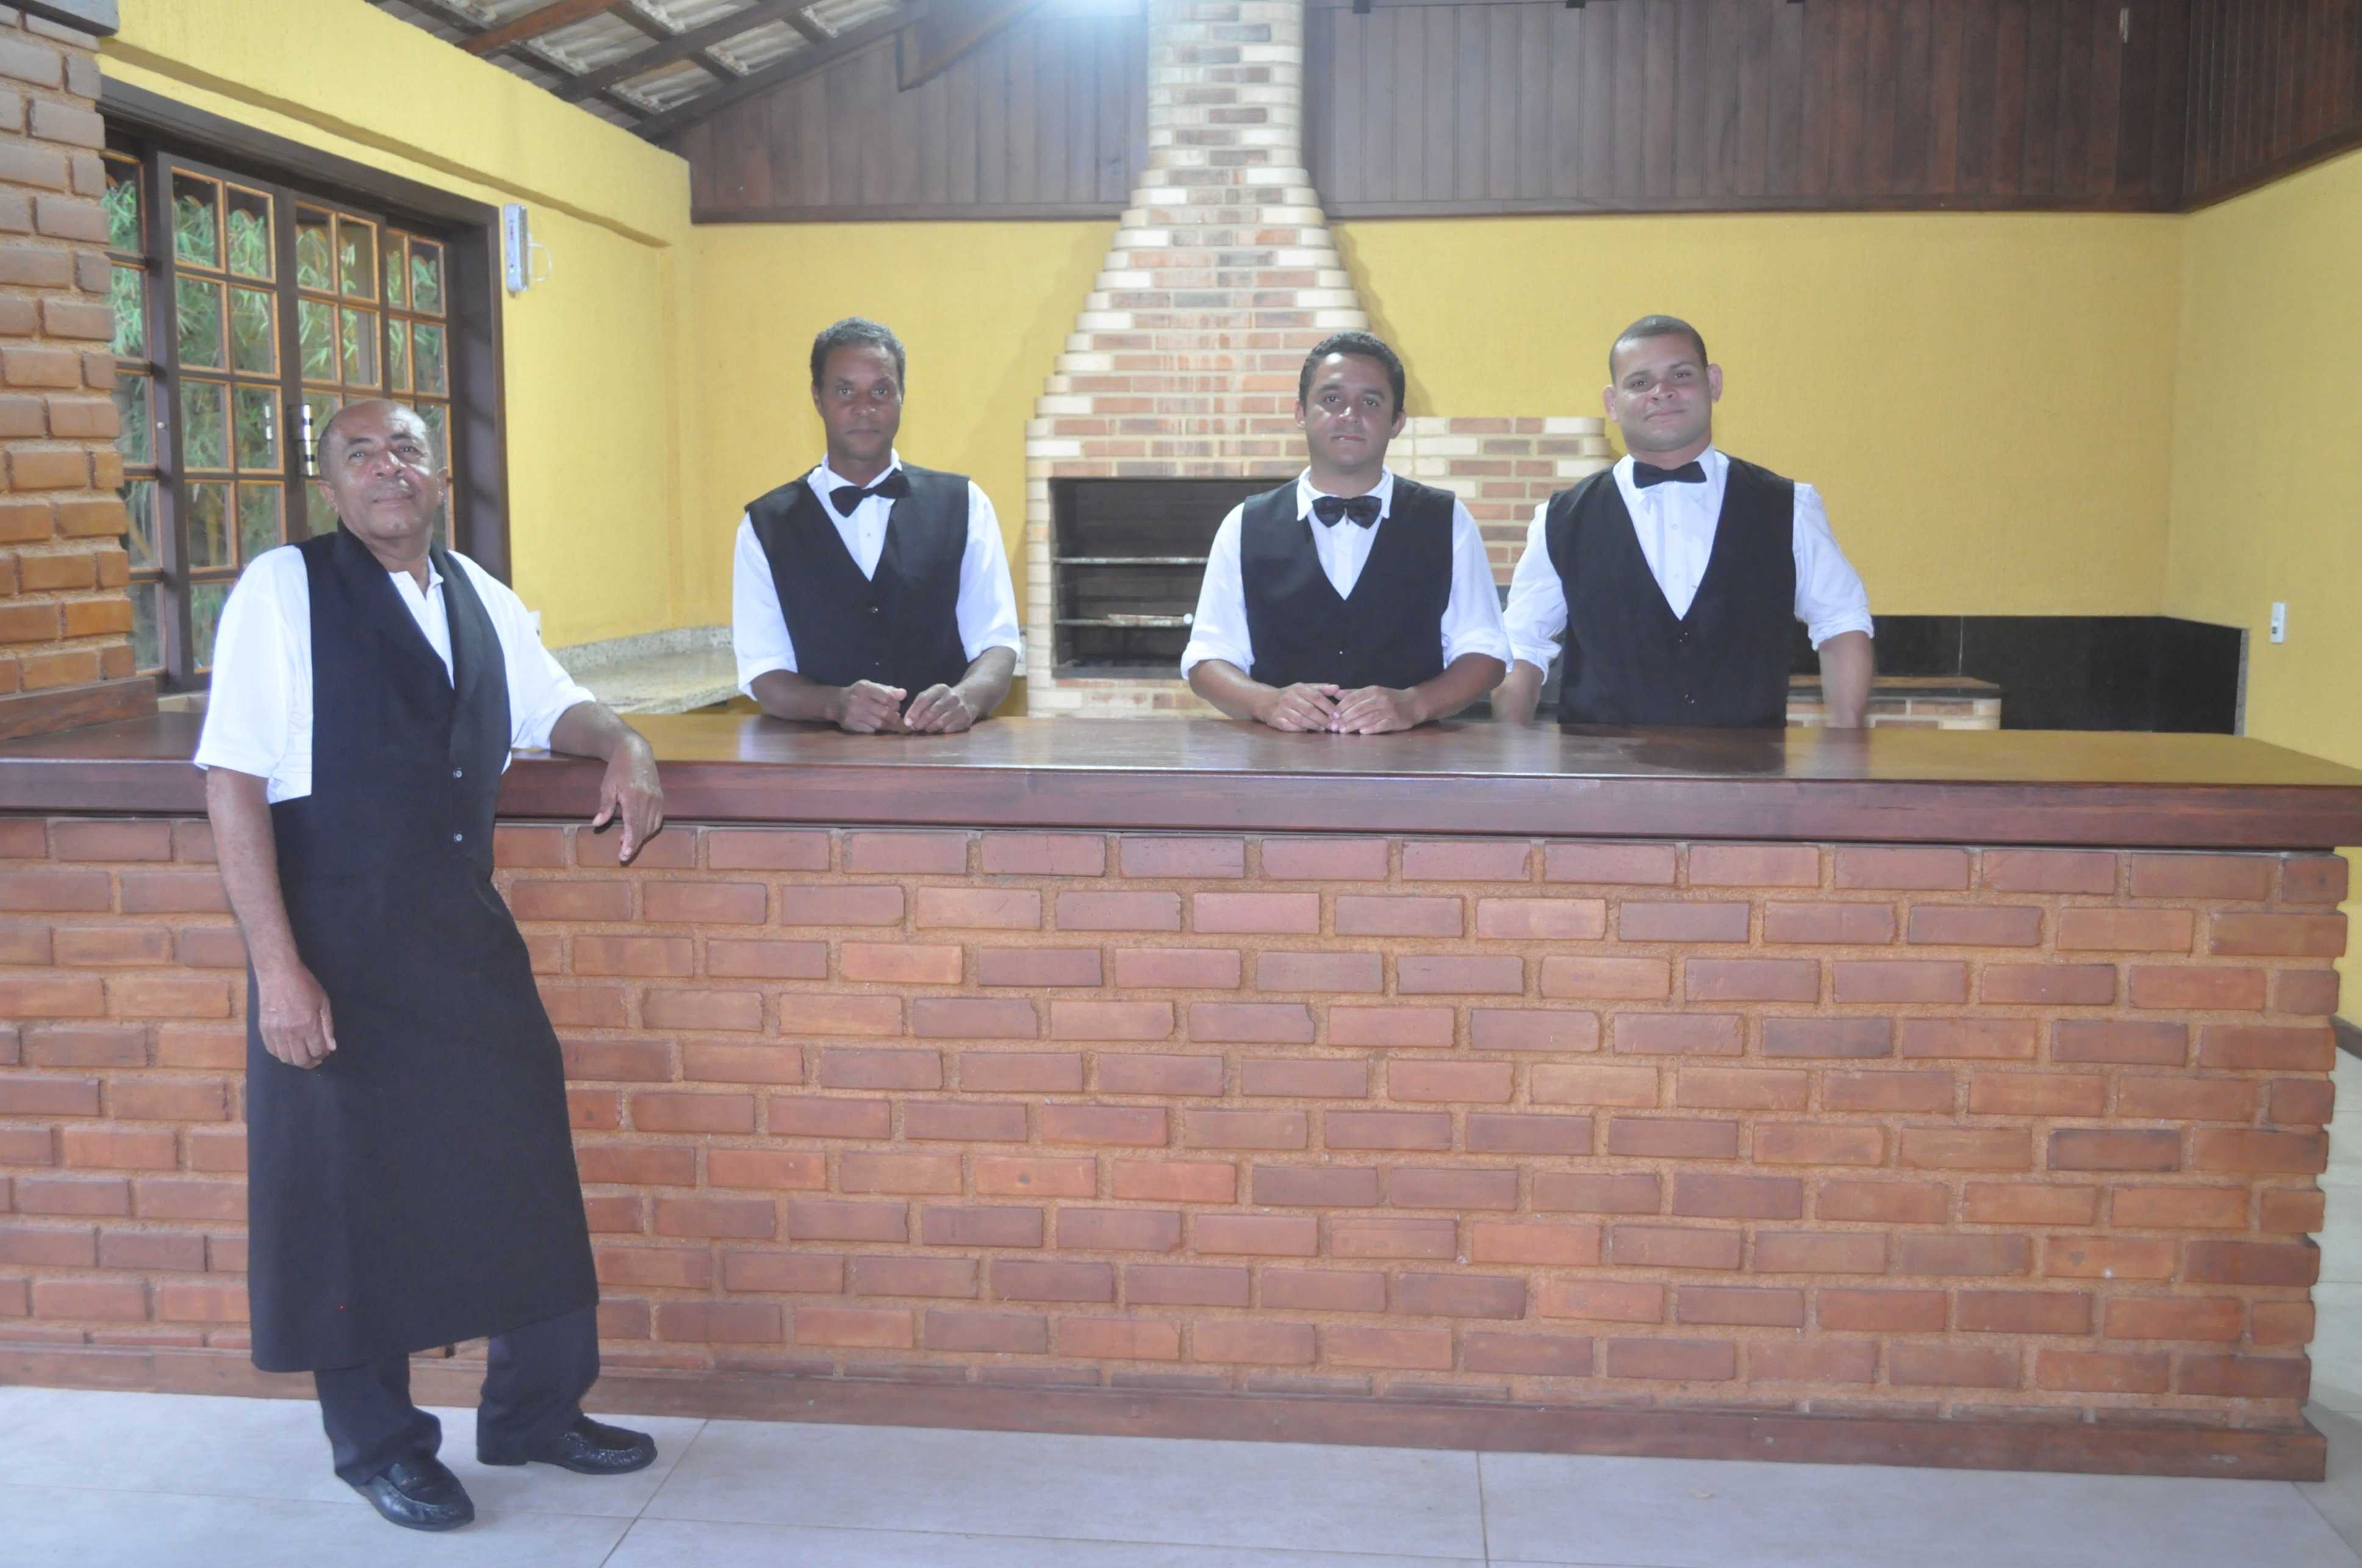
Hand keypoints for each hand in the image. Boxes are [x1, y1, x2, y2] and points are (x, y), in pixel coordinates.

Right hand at [256, 962, 335, 1068]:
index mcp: (308, 1026)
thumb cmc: (305, 985)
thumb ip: (327, 1027)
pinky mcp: (263, 1029)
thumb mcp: (323, 1002)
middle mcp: (291, 1033)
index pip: (317, 1052)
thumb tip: (331, 1047)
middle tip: (314, 1059)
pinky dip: (280, 1054)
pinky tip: (287, 1049)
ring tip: (301, 1055)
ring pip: (285, 1058)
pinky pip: (271, 1050)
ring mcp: (275, 1032)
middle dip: (310, 1062)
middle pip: (300, 1060)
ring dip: (295, 1060)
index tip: (324, 1051)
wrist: (278, 974)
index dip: (322, 1054)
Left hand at [590, 734, 663, 862]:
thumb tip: (597, 824)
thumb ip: (605, 806)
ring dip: (641, 837)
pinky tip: (639, 831)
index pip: (633, 825)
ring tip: (627, 841)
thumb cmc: (618, 768)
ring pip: (652, 826)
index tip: (624, 855)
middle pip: (644, 829)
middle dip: (635, 844)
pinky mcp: (661, 798)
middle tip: (623, 854)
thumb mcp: (607, 786)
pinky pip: (658, 820)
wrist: (635, 751)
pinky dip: (649, 829)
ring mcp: (657, 799)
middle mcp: (648, 800)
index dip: (630, 842)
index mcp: (633, 797)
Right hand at [832, 680, 907, 733]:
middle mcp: (858, 701)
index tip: (896, 706)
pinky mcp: (851, 725)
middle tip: (895, 716)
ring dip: (887, 724)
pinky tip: (876, 724)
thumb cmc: (857, 694)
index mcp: (864, 688)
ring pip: (879, 724)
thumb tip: (904, 694)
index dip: (896, 704)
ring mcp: (853, 714)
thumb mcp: (871, 687)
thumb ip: (888, 690)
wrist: (836, 703)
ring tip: (888, 721)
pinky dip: (876, 728)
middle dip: (894, 716)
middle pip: (885, 713)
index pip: (888, 698)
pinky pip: (871, 730)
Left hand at [903, 683, 977, 733]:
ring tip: (927, 728)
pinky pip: (948, 729)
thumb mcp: (932, 696)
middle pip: (930, 713)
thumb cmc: (943, 700)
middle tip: (915, 727)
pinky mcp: (965, 719)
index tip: (907, 722)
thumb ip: (918, 706)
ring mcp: (960, 708)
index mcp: (940, 689)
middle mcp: (951, 697)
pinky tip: (940, 728)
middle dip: (920, 722)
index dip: (914, 712)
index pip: (923, 700)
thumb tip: (909, 721)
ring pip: (939, 723)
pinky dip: (941, 731)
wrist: (967, 700)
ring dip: (930, 728)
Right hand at [1258, 683, 1341, 731]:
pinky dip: (1301, 730)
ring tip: (1322, 728)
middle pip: (1309, 709)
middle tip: (1332, 725)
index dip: (1328, 706)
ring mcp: (1281, 709)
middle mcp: (1289, 697)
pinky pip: (1291, 727)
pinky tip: (1308, 731)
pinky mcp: (1276, 720)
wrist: (1266, 701)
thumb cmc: (1291, 695)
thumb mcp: (1306, 688)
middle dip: (1323, 719)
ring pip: (1300, 720)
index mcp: (1299, 688)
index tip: (1337, 715)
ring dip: (1314, 725)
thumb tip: (1338, 688)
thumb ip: (1323, 689)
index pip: (1316, 697)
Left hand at [1331, 685, 1419, 733]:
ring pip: (1368, 717)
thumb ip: (1355, 693)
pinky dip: (1372, 728)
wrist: (1414, 703)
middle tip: (1333, 726)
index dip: (1340, 708)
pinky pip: (1382, 725)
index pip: (1352, 698)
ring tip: (1342, 731)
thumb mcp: (1373, 692)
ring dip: (1353, 725)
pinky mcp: (1395, 720)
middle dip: (1344, 718)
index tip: (1330, 716)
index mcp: (1373, 691)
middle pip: (1358, 709)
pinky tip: (1362, 732)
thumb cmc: (1390, 699)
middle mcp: (1380, 699)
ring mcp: (1388, 710)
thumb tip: (1336, 693)